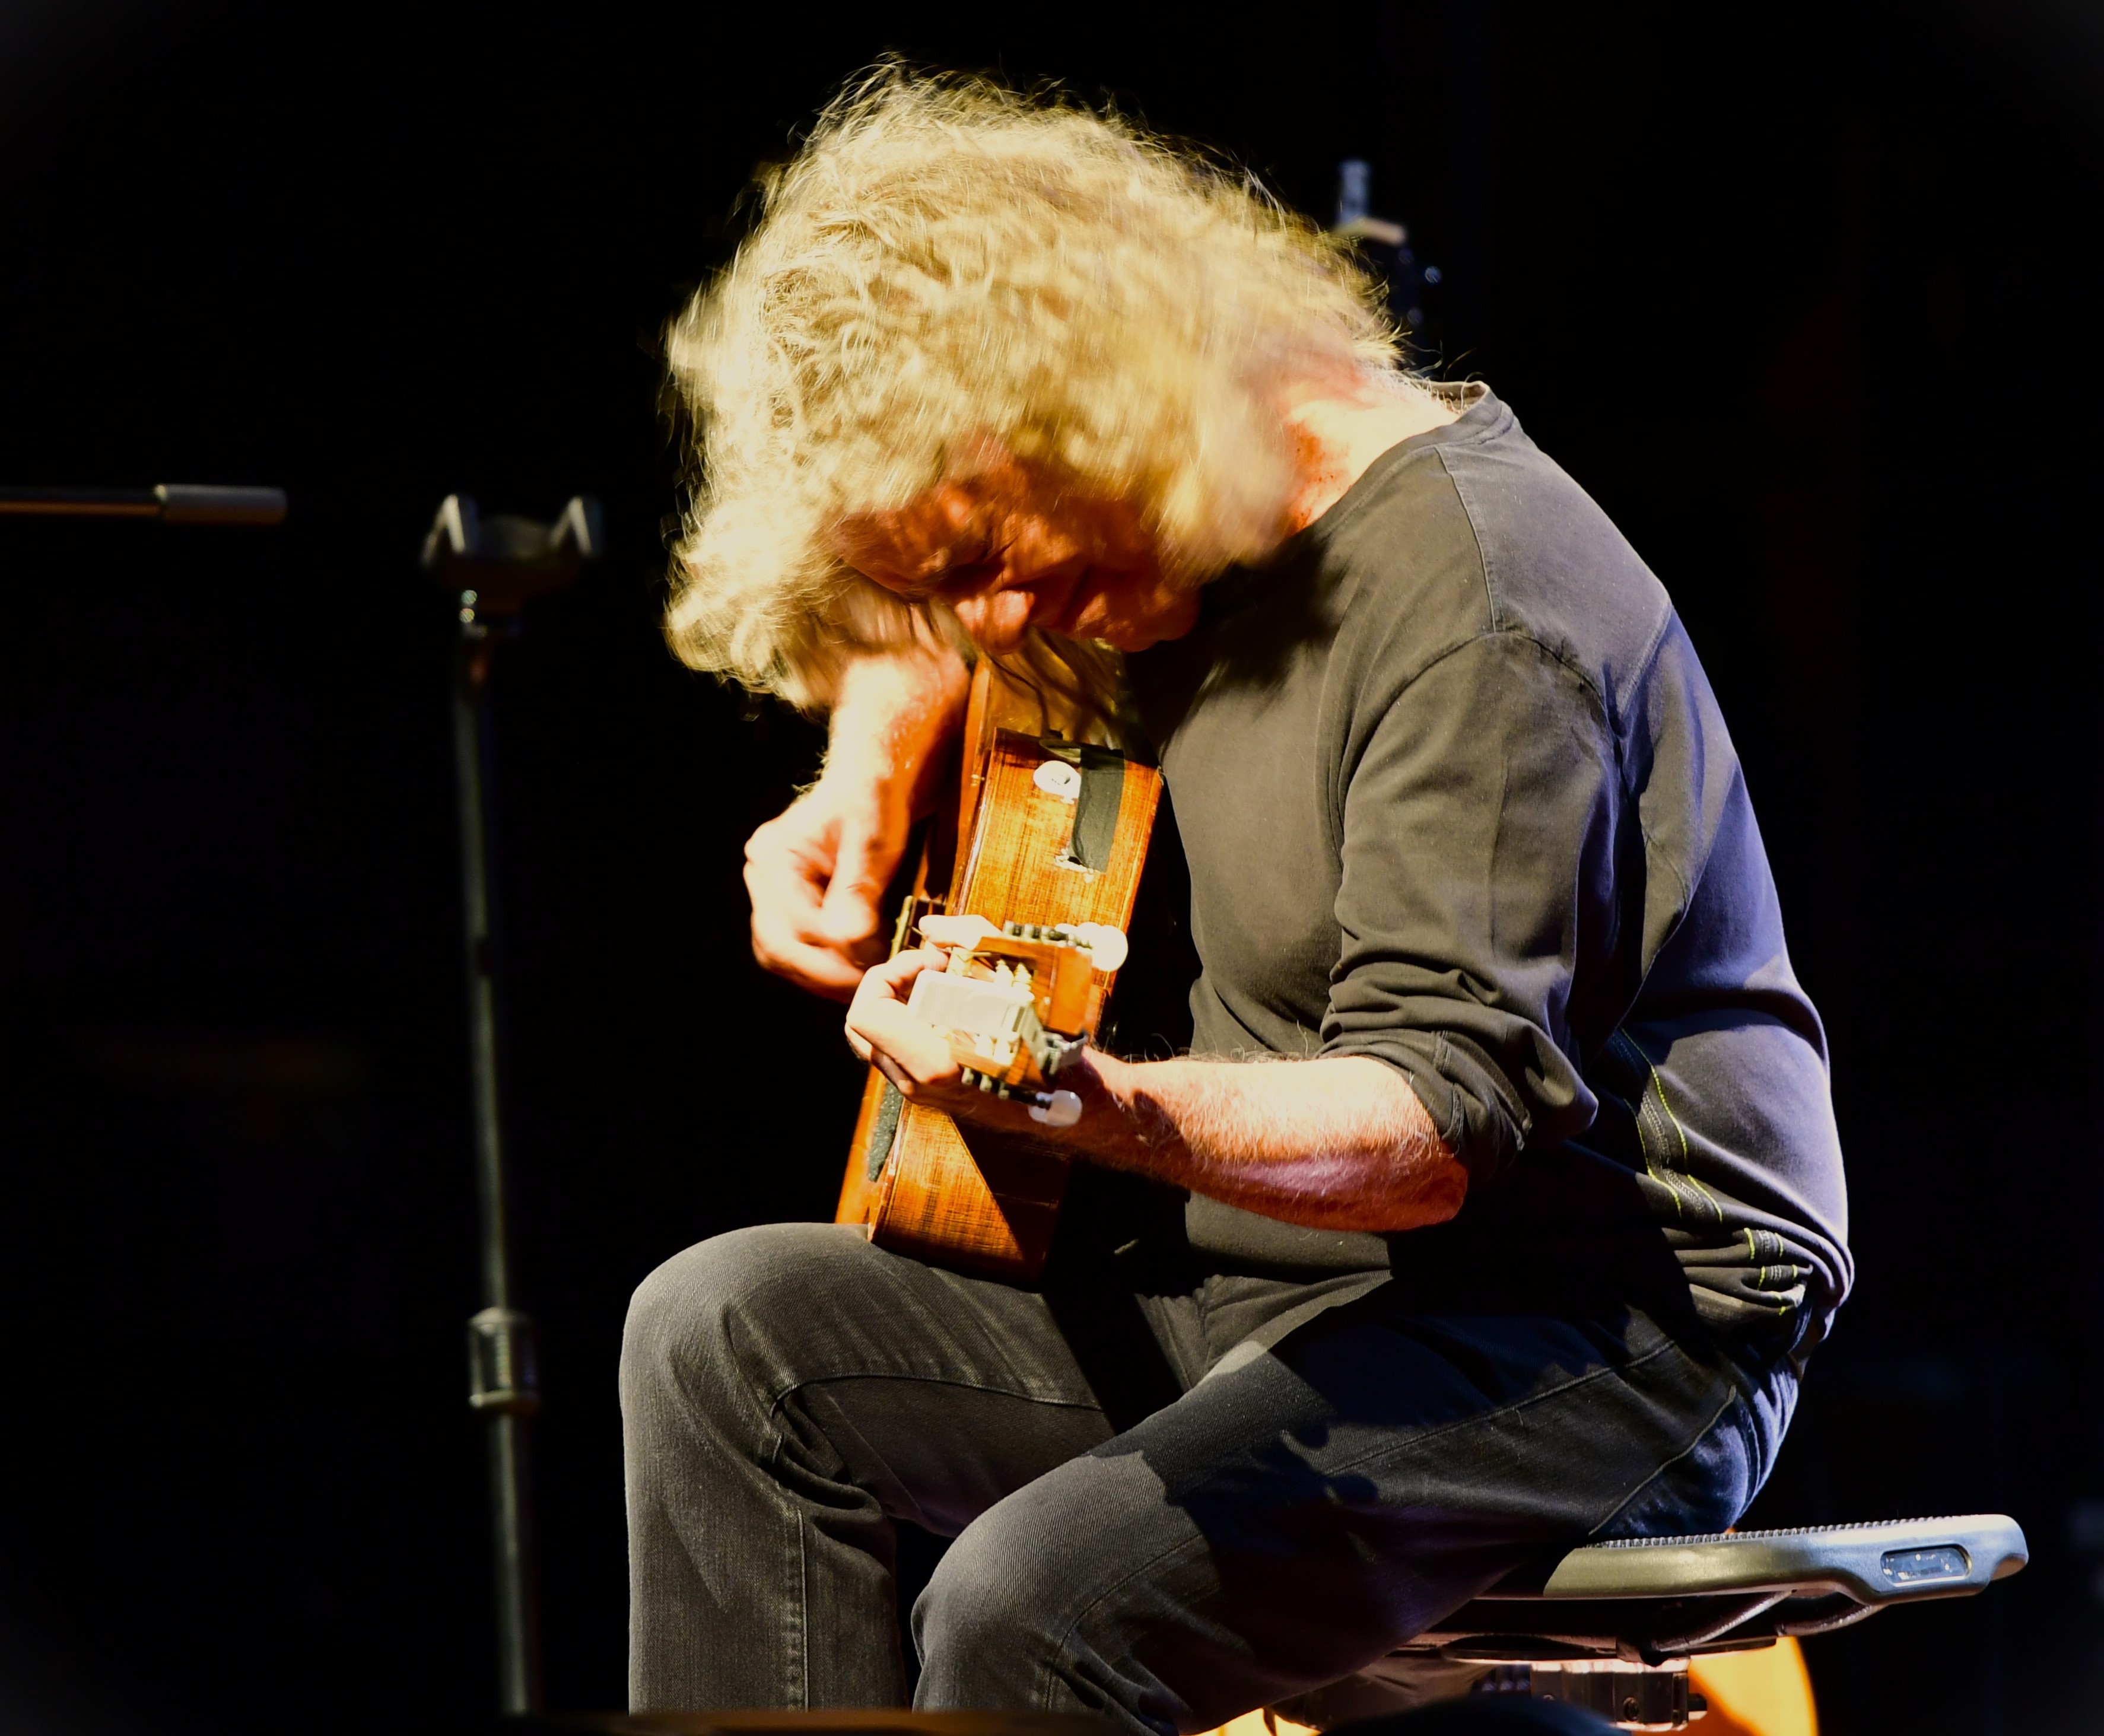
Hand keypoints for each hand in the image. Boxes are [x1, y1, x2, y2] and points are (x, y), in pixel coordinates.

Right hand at [743, 773, 910, 1000]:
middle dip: (822, 972)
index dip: (830, 949)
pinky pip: (793, 950)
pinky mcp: (787, 909)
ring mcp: (770, 895)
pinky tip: (852, 972)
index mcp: (773, 854)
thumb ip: (857, 888)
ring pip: (780, 955)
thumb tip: (850, 939)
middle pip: (776, 945)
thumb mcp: (872, 840)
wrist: (870, 787)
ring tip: (861, 983)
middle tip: (866, 985)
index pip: (792, 920)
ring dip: (819, 977)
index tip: (870, 964)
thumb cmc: (871, 802)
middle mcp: (761, 877)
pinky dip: (820, 967)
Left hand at [844, 948, 1092, 1136]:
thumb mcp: (1022, 976)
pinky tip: (958, 1006)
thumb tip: (931, 929)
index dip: (889, 973)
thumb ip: (971, 938)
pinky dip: (916, 1020)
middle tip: (933, 969)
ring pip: (880, 1037)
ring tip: (949, 984)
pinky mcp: (932, 1092)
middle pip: (863, 1024)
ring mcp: (921, 1092)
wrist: (1072, 1101)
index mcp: (931, 1060)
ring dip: (905, 1001)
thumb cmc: (1050, 1041)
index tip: (933, 962)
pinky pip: (902, 1050)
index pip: (865, 1012)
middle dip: (892, 984)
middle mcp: (917, 1083)